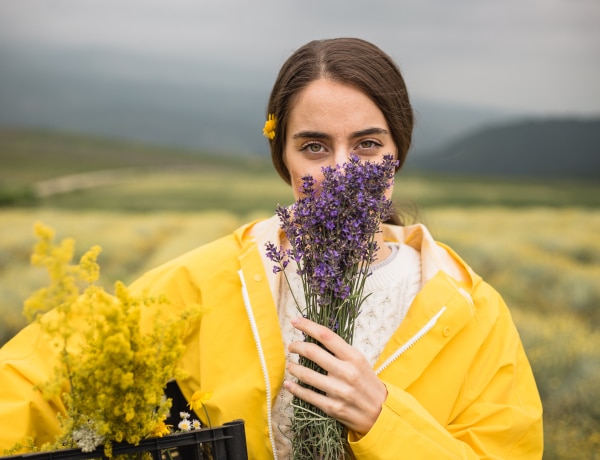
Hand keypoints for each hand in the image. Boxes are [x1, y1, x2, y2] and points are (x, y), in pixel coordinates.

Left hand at [283, 316, 387, 434]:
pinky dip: (295, 388)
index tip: (295, 321)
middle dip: (297, 346)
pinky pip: (308, 395)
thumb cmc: (367, 383)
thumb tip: (316, 338)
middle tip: (291, 346)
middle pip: (313, 352)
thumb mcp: (360, 362)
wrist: (382, 413)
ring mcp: (338, 390)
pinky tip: (289, 384)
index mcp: (354, 357)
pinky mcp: (332, 407)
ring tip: (290, 365)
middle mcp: (346, 372)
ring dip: (294, 367)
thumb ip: (341, 351)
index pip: (326, 335)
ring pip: (306, 374)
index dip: (308, 326)